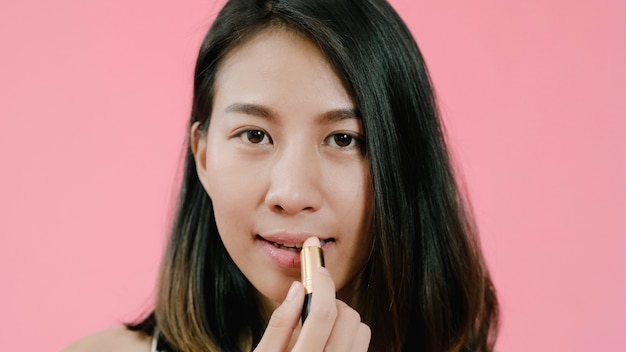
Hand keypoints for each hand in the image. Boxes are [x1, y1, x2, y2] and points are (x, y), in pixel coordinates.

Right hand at [254, 267, 370, 350]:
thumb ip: (279, 323)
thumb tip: (299, 289)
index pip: (322, 314)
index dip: (321, 284)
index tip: (317, 268)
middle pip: (348, 319)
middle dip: (332, 302)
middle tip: (311, 306)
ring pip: (361, 331)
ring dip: (344, 319)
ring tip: (320, 328)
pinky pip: (361, 347)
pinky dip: (348, 337)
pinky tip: (328, 344)